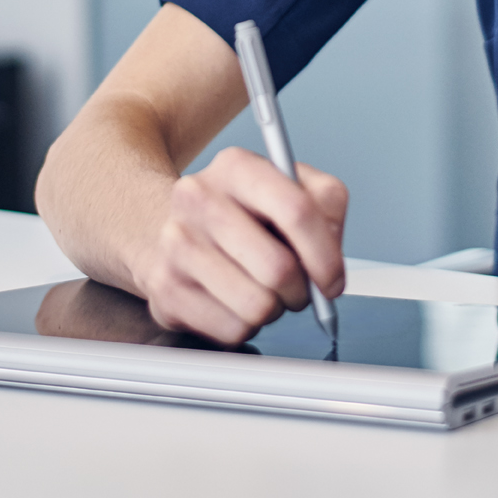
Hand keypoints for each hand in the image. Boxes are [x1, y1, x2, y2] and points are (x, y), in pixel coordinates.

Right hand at [134, 146, 347, 345]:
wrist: (172, 231)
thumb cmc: (244, 216)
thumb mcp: (291, 189)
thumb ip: (325, 208)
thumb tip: (331, 260)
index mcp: (236, 166)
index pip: (296, 211)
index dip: (325, 256)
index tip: (332, 281)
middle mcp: (198, 198)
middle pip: (278, 268)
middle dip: (301, 291)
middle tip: (297, 288)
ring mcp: (176, 244)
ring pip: (257, 306)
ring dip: (273, 309)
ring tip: (261, 290)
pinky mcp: (165, 289)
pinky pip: (232, 330)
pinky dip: (245, 326)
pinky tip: (233, 302)